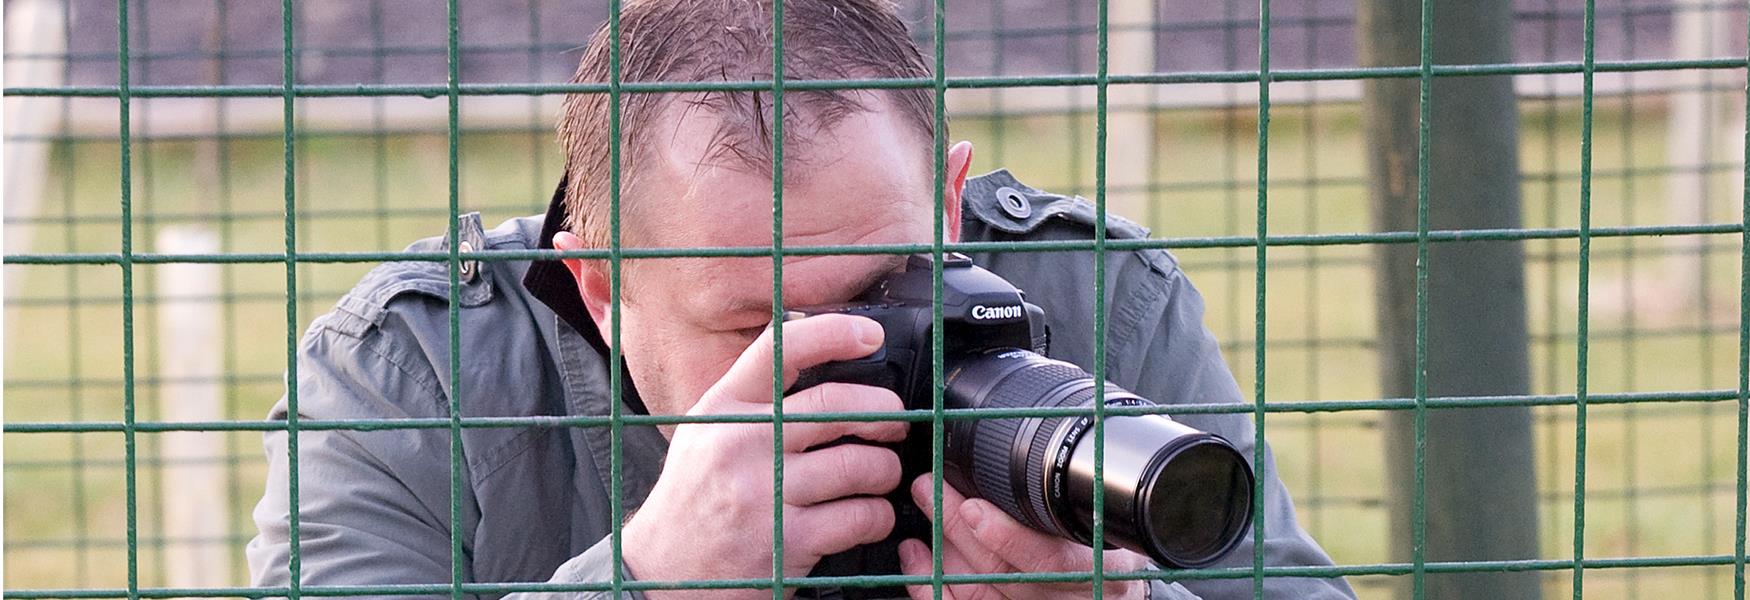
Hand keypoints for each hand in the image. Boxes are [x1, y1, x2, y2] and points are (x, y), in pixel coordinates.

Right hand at [622, 314, 906, 599]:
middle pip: (837, 406)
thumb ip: (753, 398)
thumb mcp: (707, 433)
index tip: (869, 336)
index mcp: (723, 407)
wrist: (662, 572)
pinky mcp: (787, 542)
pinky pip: (860, 516)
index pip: (780, 350)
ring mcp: (763, 493)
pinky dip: (878, 516)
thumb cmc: (693, 500)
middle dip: (885, 412)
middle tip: (895, 422)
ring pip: (859, 464)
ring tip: (881, 476)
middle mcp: (741, 443)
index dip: (834, 334)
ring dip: (885, 470)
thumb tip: (818, 357)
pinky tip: (869, 516)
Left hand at [898, 475, 1150, 599]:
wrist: (1117, 591)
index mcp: (1095, 565)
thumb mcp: (1114, 513)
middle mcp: (1065, 595)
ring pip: (979, 591)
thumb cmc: (1113, 542)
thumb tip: (1062, 412)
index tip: (974, 508)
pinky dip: (935, 586)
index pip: (1052, 560)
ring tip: (918, 514)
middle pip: (1002, 572)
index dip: (1009, 538)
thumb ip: (1090, 482)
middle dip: (956, 528)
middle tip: (927, 488)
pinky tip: (918, 559)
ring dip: (940, 554)